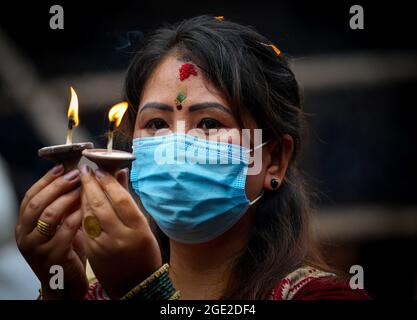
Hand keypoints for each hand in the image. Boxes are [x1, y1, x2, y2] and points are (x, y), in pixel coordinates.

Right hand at [15, 165, 87, 298]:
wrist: (65, 283)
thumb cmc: (66, 250)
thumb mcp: (61, 225)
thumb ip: (66, 204)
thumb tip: (80, 176)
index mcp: (24, 225)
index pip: (31, 195)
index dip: (46, 180)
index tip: (62, 166)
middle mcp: (25, 235)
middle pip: (38, 202)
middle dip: (58, 185)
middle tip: (76, 174)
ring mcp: (36, 247)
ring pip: (50, 215)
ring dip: (68, 198)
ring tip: (84, 188)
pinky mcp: (52, 256)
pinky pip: (66, 230)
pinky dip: (78, 215)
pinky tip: (89, 207)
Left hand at [79, 165, 161, 298]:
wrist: (136, 284)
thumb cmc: (144, 252)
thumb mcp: (142, 224)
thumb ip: (128, 198)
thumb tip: (120, 172)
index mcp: (138, 228)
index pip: (120, 199)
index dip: (108, 182)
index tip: (100, 170)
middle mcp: (120, 236)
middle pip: (101, 204)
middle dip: (91, 184)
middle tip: (85, 170)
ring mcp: (105, 245)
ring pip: (89, 215)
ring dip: (83, 196)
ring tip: (82, 183)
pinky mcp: (93, 252)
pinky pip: (84, 227)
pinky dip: (81, 212)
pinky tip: (80, 202)